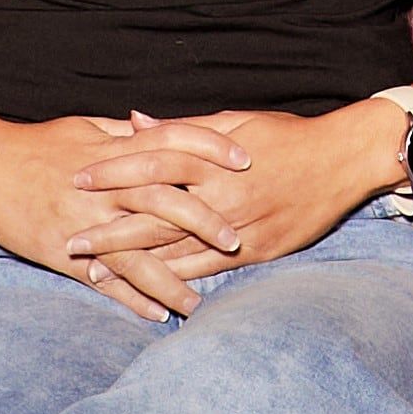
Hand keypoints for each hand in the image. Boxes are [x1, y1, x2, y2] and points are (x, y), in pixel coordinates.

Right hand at [0, 112, 235, 323]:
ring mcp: (83, 221)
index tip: (245, 160)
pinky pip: (104, 279)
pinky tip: (157, 314)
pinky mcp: (62, 251)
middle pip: (163, 200)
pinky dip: (131, 298)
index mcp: (112, 150)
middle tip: (237, 240)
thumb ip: (126, 133)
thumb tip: (162, 129)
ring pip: (137, 251)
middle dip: (203, 220)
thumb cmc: (36, 144)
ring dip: (172, 279)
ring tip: (200, 303)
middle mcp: (103, 186)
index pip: (172, 141)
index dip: (210, 149)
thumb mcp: (84, 128)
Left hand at [65, 105, 406, 309]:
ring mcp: (238, 228)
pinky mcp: (256, 251)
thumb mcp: (234, 121)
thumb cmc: (286, 135)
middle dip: (110, 231)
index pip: (151, 164)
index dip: (112, 173)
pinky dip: (176, 281)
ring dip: (133, 264)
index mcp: (212, 159)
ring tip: (96, 276)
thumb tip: (134, 121)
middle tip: (71, 241)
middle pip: (154, 216)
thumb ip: (182, 128)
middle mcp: (221, 195)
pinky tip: (148, 292)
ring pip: (176, 250)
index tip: (78, 180)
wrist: (341, 161)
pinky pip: (208, 271)